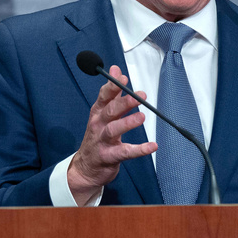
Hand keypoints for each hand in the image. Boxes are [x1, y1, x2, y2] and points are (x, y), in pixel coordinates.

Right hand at [67, 65, 156, 203]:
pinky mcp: (109, 157)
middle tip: (140, 96)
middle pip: (110, 111)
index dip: (113, 86)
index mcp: (98, 112)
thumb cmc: (98, 137)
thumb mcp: (102, 113)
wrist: (85, 168)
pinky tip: (152, 146)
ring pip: (114, 130)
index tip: (123, 77)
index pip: (104, 96)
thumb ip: (111, 92)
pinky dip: (139, 150)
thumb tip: (116, 70)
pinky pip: (125, 152)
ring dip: (128, 123)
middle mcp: (99, 125)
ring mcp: (102, 141)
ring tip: (141, 117)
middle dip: (124, 102)